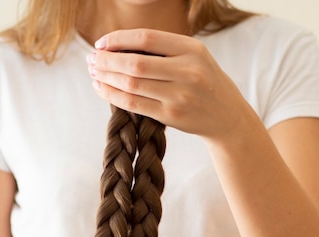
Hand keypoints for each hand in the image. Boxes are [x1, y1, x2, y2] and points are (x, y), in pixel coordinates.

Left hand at [86, 28, 249, 139]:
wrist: (227, 117)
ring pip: (132, 84)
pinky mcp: (172, 116)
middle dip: (107, 61)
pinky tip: (102, 89)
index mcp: (192, 49)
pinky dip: (114, 96)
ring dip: (107, 78)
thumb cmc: (204, 83)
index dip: (119, 39)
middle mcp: (187, 71)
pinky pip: (135, 105)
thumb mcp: (194, 58)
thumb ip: (165, 50)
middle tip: (90, 60)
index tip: (100, 44)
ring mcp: (180, 96)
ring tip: (93, 74)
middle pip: (135, 63)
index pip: (147, 38)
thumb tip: (119, 47)